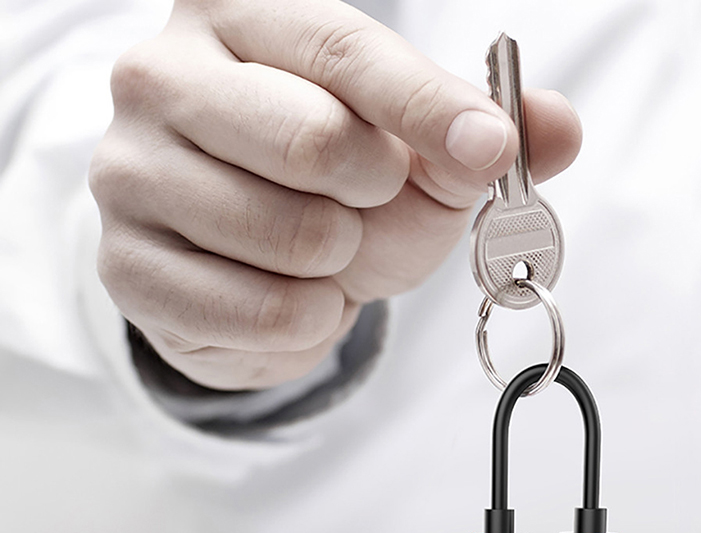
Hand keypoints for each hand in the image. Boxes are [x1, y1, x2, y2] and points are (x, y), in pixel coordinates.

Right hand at [89, 0, 581, 389]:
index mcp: (234, 17)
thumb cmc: (333, 195)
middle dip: (372, 196)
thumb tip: (558, 129)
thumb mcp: (414, 156)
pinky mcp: (126, 266)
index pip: (341, 49)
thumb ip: (482, 134)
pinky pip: (262, 311)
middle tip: (360, 200)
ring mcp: (129, 175)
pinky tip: (286, 293)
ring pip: (291, 238)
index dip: (427, 107)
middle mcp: (159, 79)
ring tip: (313, 249)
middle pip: (312, 142)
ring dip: (337, 264)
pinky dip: (305, 318)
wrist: (256, 268)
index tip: (491, 149)